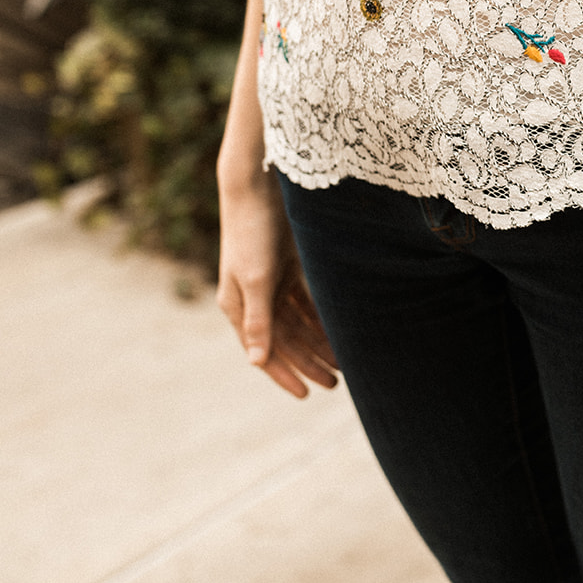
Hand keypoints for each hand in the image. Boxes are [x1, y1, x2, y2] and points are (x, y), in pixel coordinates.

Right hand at [216, 169, 338, 398]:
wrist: (259, 187)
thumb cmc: (251, 232)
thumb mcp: (255, 279)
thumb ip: (259, 320)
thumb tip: (256, 361)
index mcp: (238, 307)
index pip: (263, 351)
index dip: (284, 374)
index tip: (305, 395)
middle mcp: (253, 299)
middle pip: (285, 341)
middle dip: (309, 362)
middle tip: (335, 384)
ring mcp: (271, 283)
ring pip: (298, 323)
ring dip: (319, 342)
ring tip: (344, 362)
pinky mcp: (288, 268)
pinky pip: (306, 302)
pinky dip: (321, 317)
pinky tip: (340, 330)